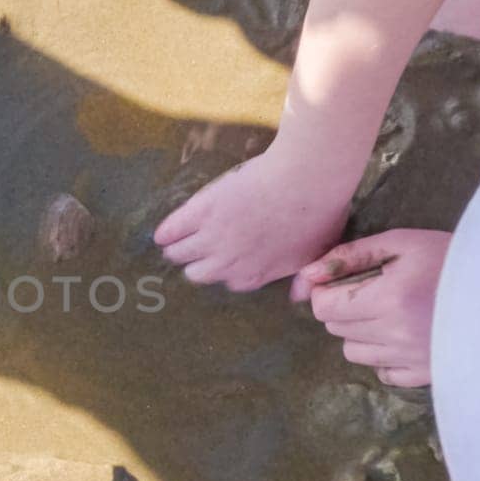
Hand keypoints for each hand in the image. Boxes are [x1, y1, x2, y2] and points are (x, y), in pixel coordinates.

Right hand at [153, 146, 356, 291]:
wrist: (305, 181)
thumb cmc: (319, 215)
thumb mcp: (318, 253)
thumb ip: (305, 278)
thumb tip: (298, 298)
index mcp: (256, 274)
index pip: (232, 282)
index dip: (229, 271)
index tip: (228, 262)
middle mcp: (228, 263)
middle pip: (200, 273)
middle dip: (197, 265)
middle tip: (194, 253)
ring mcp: (212, 238)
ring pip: (181, 253)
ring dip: (176, 250)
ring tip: (170, 245)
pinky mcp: (201, 212)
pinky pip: (173, 229)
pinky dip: (165, 233)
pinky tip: (160, 234)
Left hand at [291, 229, 450, 387]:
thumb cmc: (454, 257)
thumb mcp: (402, 242)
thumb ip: (350, 256)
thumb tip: (306, 275)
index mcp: (388, 299)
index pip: (324, 307)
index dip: (328, 291)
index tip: (349, 280)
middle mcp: (395, 335)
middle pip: (336, 329)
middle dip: (345, 308)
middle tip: (375, 291)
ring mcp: (411, 360)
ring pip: (354, 353)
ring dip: (361, 333)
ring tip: (390, 313)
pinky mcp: (426, 375)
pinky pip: (383, 372)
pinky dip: (384, 356)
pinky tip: (404, 335)